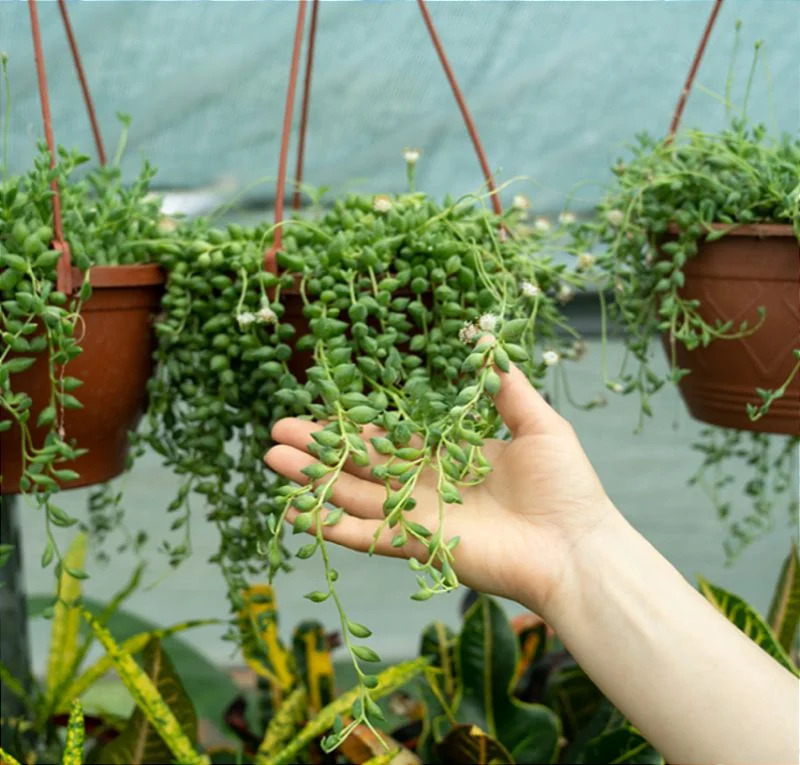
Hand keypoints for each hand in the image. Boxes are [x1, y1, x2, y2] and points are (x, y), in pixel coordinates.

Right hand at [265, 360, 619, 616]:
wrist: (577, 547)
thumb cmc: (565, 486)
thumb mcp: (537, 423)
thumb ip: (504, 385)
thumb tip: (485, 334)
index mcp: (448, 454)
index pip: (390, 435)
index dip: (355, 422)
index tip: (320, 404)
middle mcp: (426, 485)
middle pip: (361, 463)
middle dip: (319, 447)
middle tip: (277, 430)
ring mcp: (418, 517)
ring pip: (353, 495)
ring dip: (313, 479)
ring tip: (271, 459)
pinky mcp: (417, 547)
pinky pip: (365, 535)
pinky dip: (328, 526)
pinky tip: (294, 511)